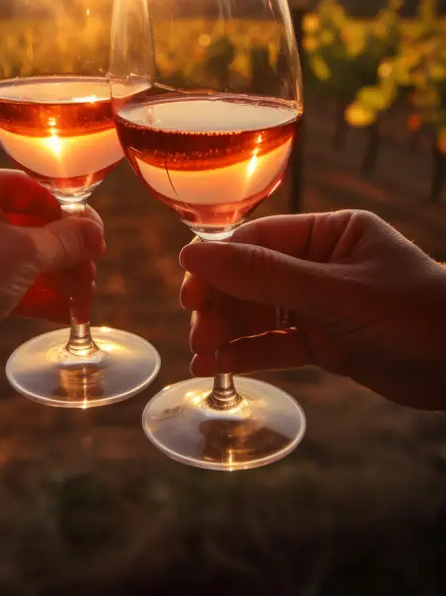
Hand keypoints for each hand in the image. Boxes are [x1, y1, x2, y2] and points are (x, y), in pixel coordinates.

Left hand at [0, 167, 103, 454]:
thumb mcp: (25, 253)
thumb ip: (67, 239)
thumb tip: (97, 232)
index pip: (33, 188)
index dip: (67, 214)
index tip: (95, 239)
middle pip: (34, 225)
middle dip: (67, 252)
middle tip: (92, 274)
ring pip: (27, 258)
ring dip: (59, 277)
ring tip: (85, 299)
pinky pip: (15, 284)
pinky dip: (42, 297)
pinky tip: (68, 314)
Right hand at [180, 210, 445, 409]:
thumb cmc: (413, 313)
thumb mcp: (334, 293)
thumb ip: (264, 276)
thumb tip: (193, 255)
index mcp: (330, 233)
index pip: (260, 240)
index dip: (219, 263)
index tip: (188, 288)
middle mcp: (322, 264)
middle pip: (254, 278)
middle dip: (222, 303)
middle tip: (197, 329)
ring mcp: (324, 305)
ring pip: (261, 313)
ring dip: (229, 332)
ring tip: (200, 353)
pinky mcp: (327, 342)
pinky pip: (278, 344)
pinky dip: (249, 354)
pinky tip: (218, 366)